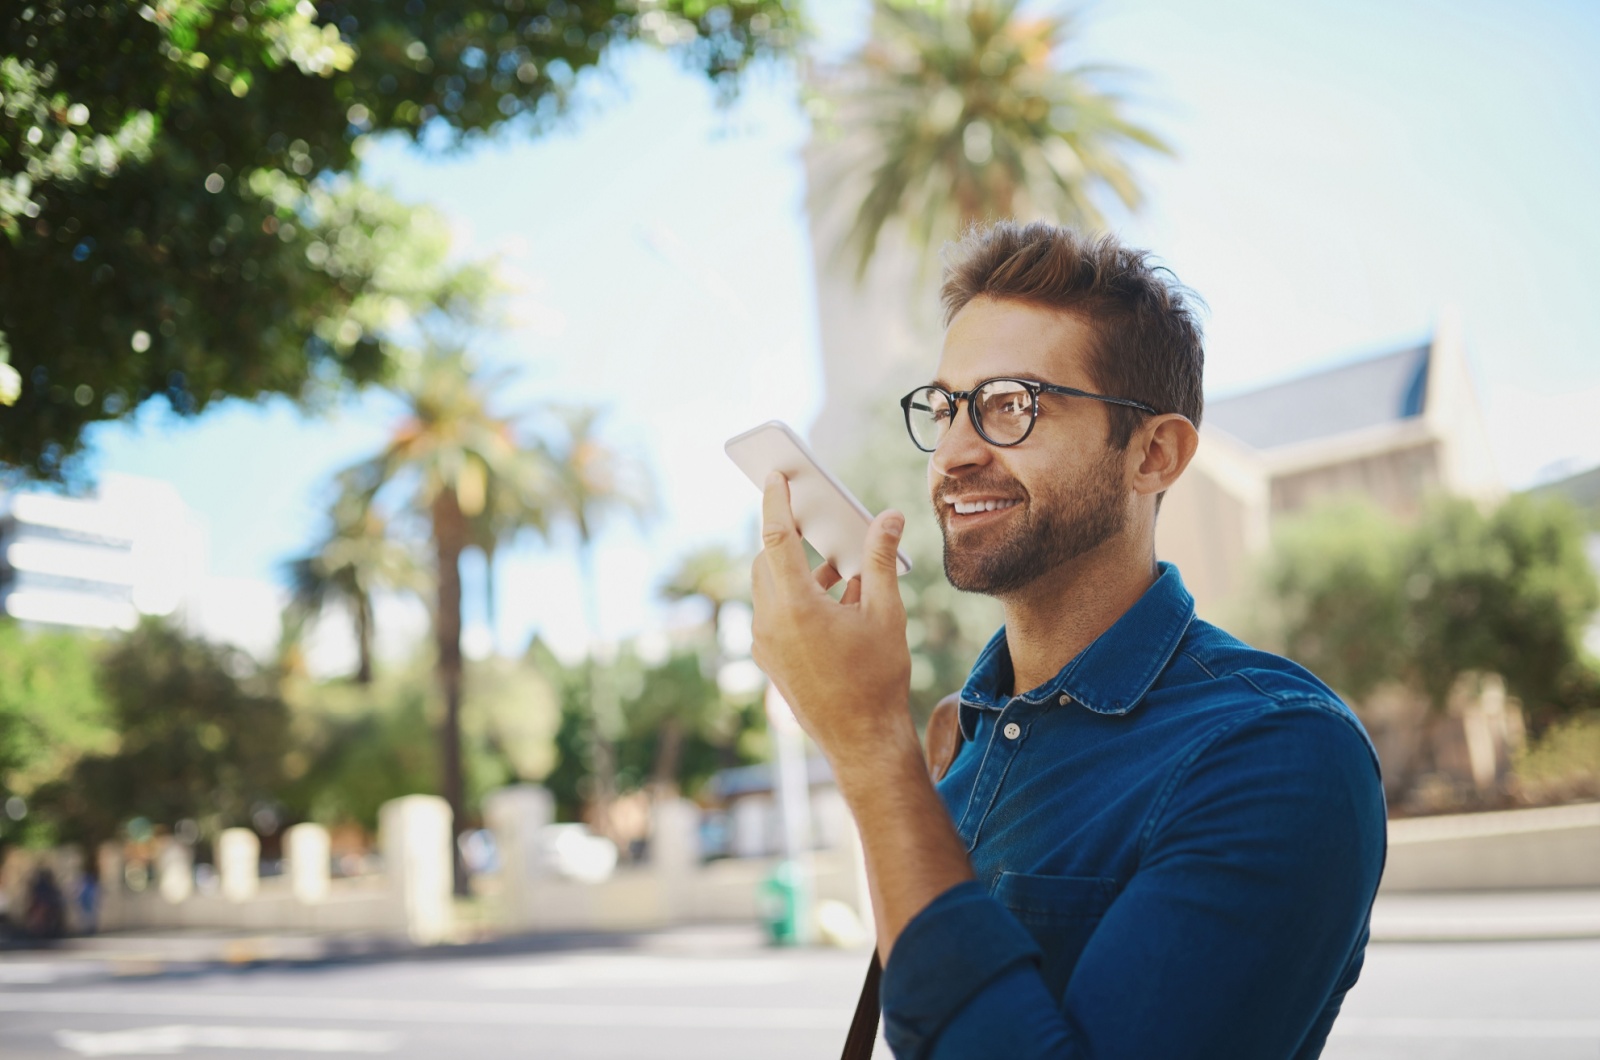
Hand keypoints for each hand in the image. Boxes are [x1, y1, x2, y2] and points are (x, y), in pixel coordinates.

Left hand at [749, 473, 916, 772]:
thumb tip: (889, 517)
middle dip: (788, 537)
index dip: (774, 501)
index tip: (773, 475)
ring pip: (771, 588)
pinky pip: (776, 613)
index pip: (775, 537)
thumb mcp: (886, 612)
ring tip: (840, 571)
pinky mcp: (770, 659)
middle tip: (810, 516)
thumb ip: (881, 559)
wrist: (862, 740)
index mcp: (795, 606)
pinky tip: (836, 602)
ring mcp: (765, 643)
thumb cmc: (877, 677)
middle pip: (768, 561)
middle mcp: (770, 622)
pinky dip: (798, 598)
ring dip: (798, 571)